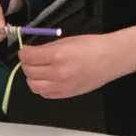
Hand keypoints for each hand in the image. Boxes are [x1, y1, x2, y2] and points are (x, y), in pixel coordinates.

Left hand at [17, 28, 135, 99]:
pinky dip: (42, 86)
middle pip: (28, 72)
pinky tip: (48, 79)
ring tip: (40, 70)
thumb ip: (47, 48)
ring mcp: (61, 87)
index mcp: (57, 56)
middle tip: (32, 59)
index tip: (26, 50)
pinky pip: (44, 94)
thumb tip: (31, 52)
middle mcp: (57, 74)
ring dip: (33, 77)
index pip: (28, 57)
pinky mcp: (66, 95)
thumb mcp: (66, 41)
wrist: (111, 59)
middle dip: (27, 64)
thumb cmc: (92, 46)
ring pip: (33, 86)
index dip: (24, 52)